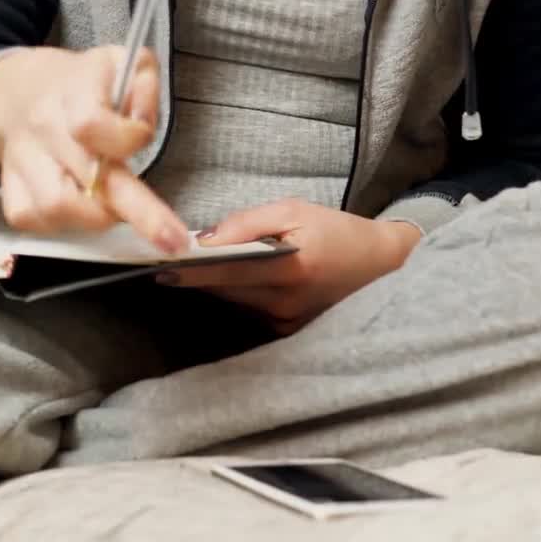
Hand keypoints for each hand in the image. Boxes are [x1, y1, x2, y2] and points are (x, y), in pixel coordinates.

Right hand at [0, 45, 188, 252]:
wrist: (25, 90)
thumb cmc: (85, 83)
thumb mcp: (124, 63)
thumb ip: (144, 83)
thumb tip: (141, 122)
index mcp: (71, 91)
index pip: (91, 125)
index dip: (126, 138)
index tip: (140, 138)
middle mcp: (43, 128)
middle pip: (84, 181)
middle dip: (138, 213)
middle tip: (171, 237)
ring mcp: (22, 160)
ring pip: (57, 207)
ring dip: (98, 216)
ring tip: (118, 205)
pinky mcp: (11, 189)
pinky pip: (35, 220)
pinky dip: (66, 222)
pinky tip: (83, 206)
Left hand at [155, 199, 420, 333]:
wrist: (379, 263)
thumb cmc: (336, 230)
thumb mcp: (293, 210)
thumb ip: (247, 224)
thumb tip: (205, 238)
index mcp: (291, 270)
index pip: (227, 273)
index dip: (192, 271)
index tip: (161, 266)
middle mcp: (287, 304)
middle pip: (225, 291)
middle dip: (197, 275)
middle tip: (168, 260)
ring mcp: (287, 322)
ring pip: (233, 302)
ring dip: (215, 284)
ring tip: (191, 265)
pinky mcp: (288, 331)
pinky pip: (249, 309)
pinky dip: (237, 292)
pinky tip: (229, 277)